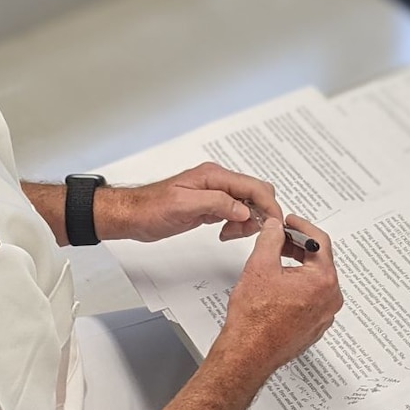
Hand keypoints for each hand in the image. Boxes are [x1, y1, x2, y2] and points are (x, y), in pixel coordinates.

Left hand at [99, 162, 280, 243]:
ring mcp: (215, 193)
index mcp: (214, 176)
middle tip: (250, 232)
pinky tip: (226, 233)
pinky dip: (238, 224)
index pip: (253, 187)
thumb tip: (245, 209)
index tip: (276, 223)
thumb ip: (217, 204)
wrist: (133, 215)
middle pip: (255, 193)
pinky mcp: (211, 205)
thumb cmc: (151, 208)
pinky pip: (236, 212)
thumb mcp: (184, 206)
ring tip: (231, 234)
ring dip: (248, 221)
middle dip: (260, 213)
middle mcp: (217, 181)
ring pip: (248, 204)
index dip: (269, 205)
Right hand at [216, 214, 341, 377]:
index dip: (301, 226)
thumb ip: (271, 239)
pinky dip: (298, 287)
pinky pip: (311, 299)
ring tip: (276, 260)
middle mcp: (330, 300)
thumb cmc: (255, 319)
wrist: (248, 353)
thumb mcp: (260, 266)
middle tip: (280, 238)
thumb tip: (275, 228)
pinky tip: (279, 285)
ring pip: (314, 281)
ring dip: (297, 267)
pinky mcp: (314, 327)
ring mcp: (324, 315)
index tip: (290, 222)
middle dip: (298, 246)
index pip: (319, 241)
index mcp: (323, 281)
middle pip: (319, 261)